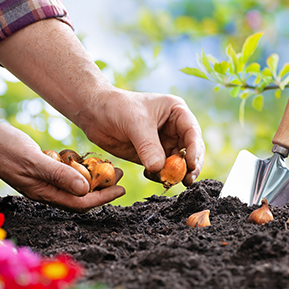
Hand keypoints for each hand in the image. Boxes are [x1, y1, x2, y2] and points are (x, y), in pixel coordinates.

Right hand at [0, 124, 124, 212]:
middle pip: (79, 195)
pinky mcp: (37, 169)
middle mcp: (43, 190)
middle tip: (119, 173)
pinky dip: (75, 167)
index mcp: (43, 192)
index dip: (103, 198)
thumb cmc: (3, 148)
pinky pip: (62, 172)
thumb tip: (85, 190)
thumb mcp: (33, 160)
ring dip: (91, 176)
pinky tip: (82, 158)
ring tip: (107, 165)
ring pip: (72, 184)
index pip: (79, 203)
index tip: (122, 189)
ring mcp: (40, 180)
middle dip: (101, 187)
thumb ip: (58, 174)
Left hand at [76, 89, 204, 185]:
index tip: (192, 166)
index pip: (192, 133)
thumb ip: (148, 147)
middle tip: (186, 181)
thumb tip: (159, 169)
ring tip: (166, 180)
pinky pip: (160, 169)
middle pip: (189, 151)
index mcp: (176, 112)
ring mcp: (161, 143)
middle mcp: (173, 128)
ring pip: (176, 162)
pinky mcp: (149, 155)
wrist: (93, 112)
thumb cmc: (116, 107)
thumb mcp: (135, 124)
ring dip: (174, 173)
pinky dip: (159, 175)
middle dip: (189, 166)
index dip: (195, 151)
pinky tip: (151, 175)